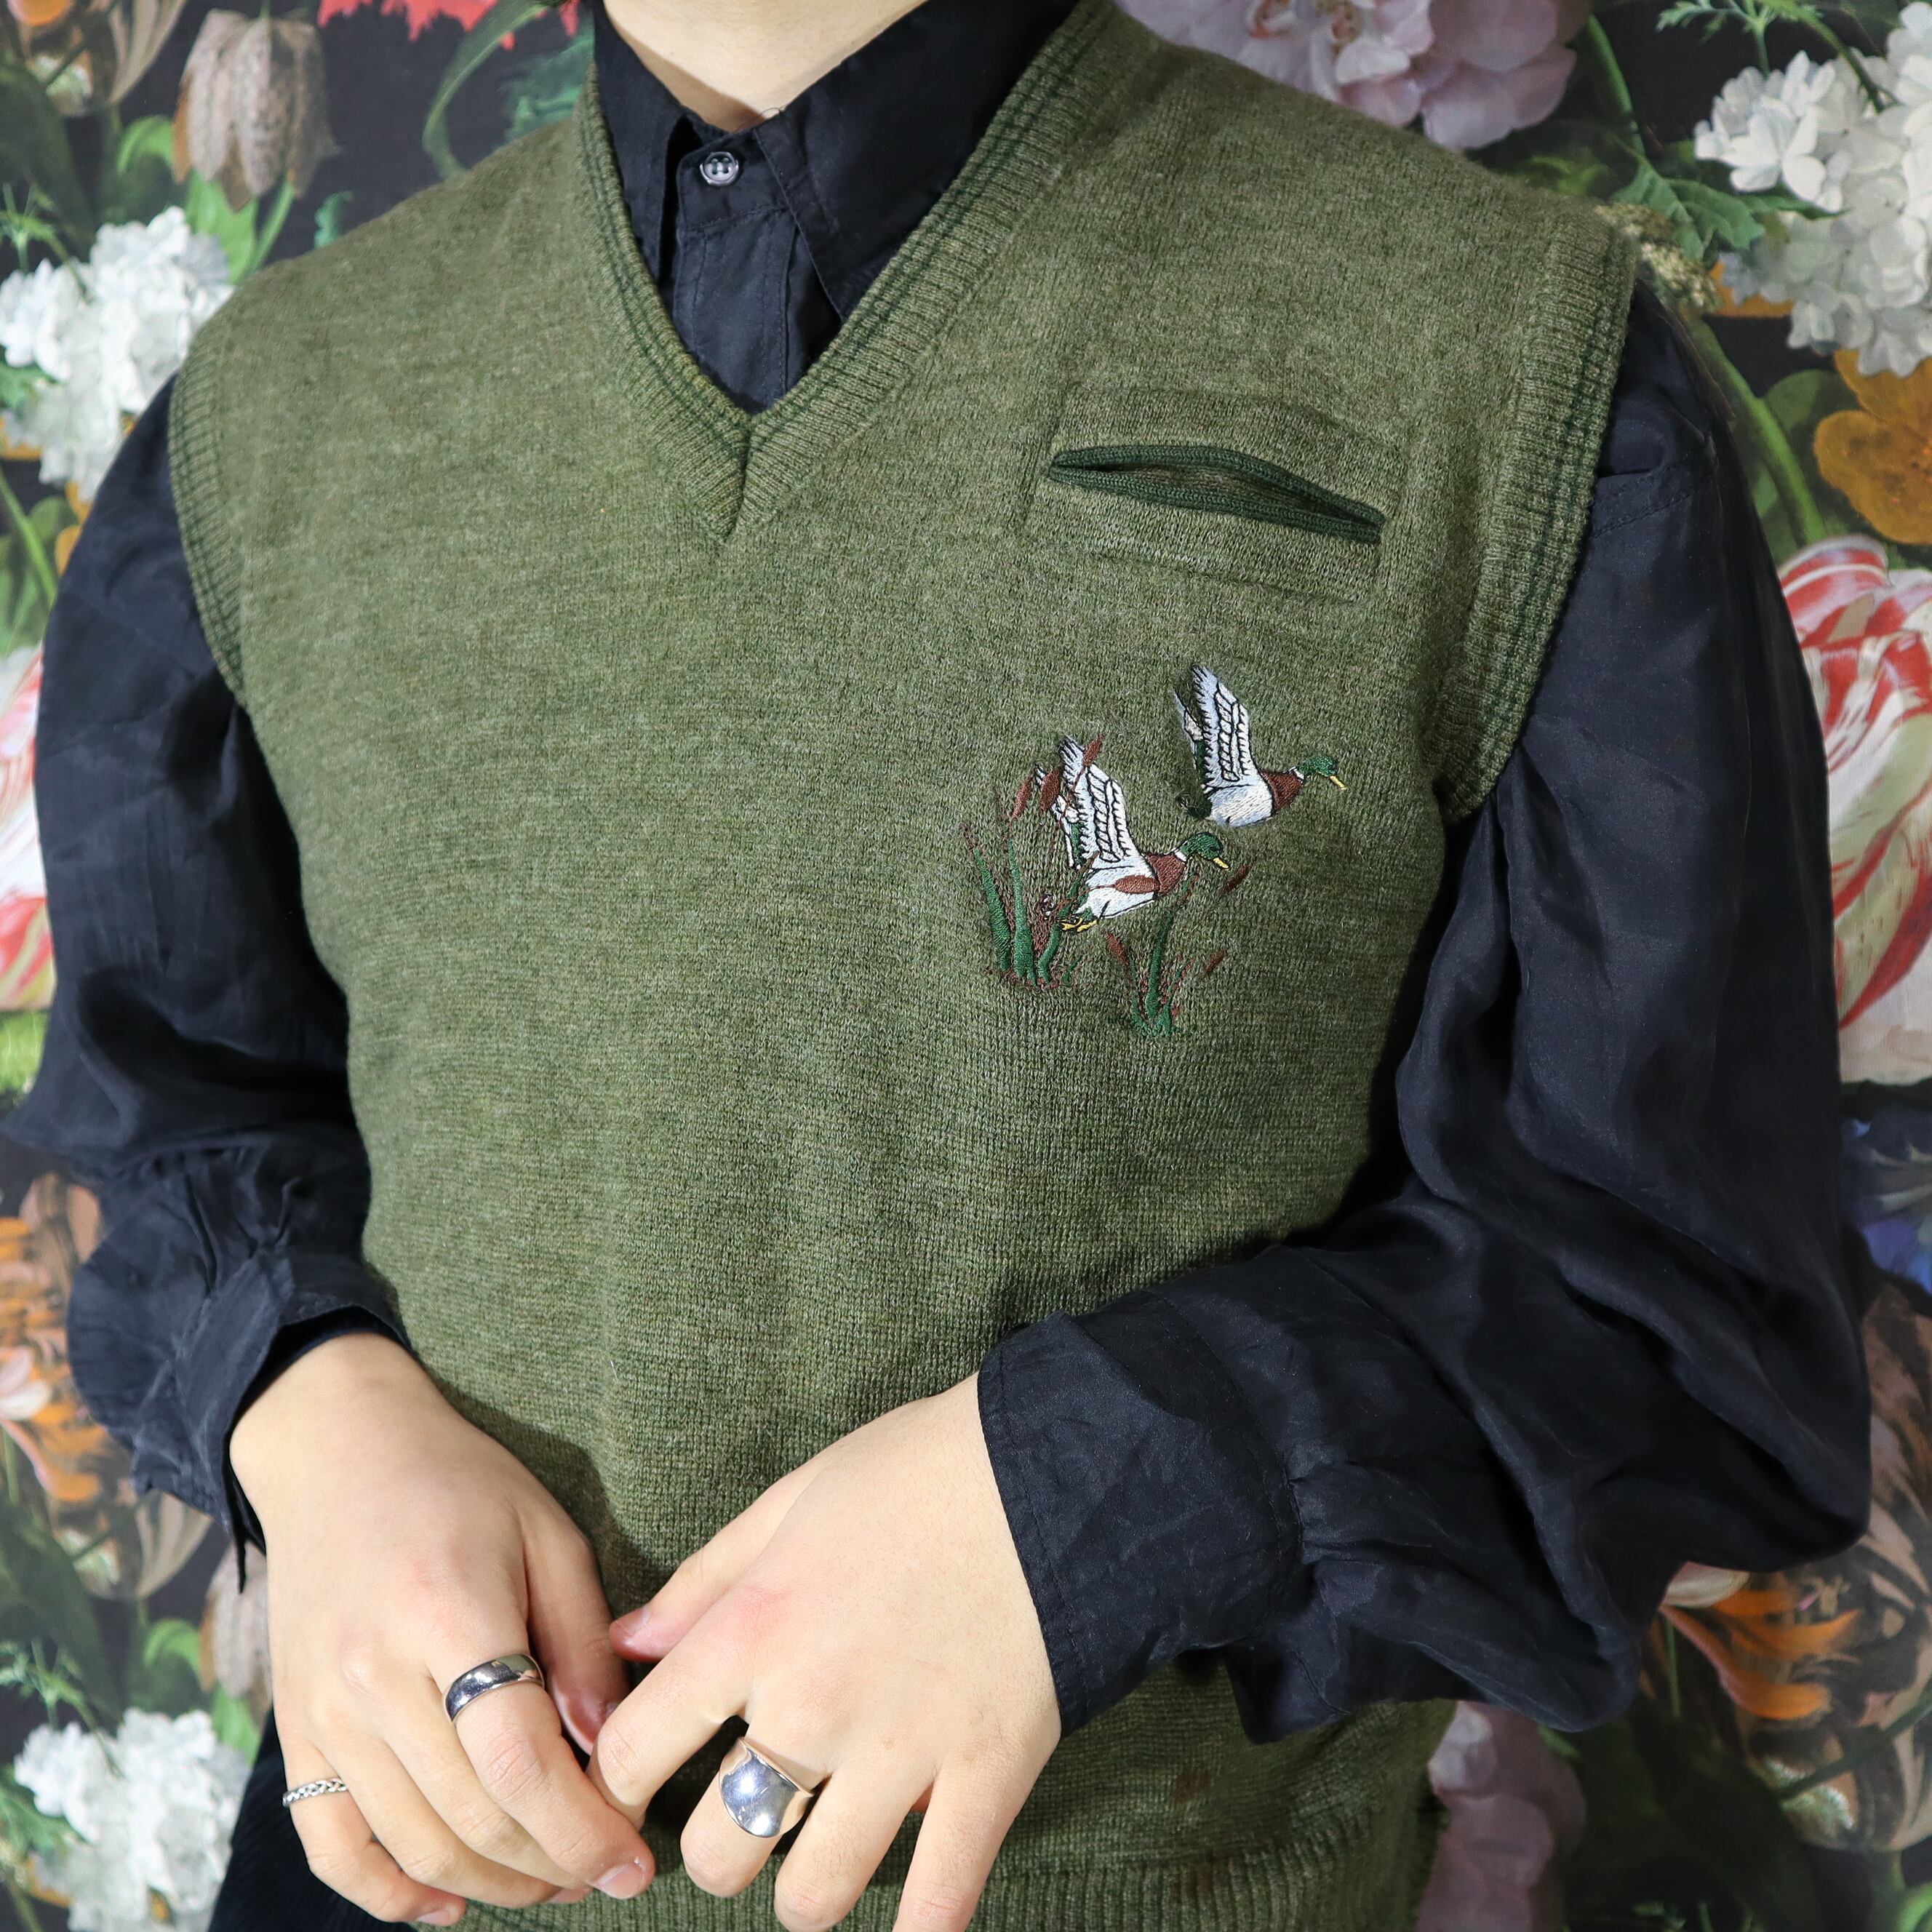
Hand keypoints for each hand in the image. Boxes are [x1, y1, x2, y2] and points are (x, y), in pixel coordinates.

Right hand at [230, 1331, 654, 1922]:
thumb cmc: (460, 1483)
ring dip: (490, 1884)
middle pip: (471, 1815)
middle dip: (551, 1863)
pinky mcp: (295, 1730)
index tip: (634, 1861)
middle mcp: (375, 1675)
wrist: (337, 1450)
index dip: (583, 1828)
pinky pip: (332, 1843)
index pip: (518, 1763)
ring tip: (553, 1882)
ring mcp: (323, 1711)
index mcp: (449, 1613)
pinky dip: (388, 1892)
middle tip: (605, 1873)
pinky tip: (447, 1905)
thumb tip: (613, 1748)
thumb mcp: (548, 1534)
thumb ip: (582, 1644)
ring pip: (412, 1843)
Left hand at [589, 1374, 1059, 1931]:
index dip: (618, 1781)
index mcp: (756, 1630)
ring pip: (815, 1895)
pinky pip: (939, 1901)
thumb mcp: (793, 1499)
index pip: (637, 1750)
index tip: (633, 1785)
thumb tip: (628, 1642)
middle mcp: (814, 1707)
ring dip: (805, 1891)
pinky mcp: (986, 1777)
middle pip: (719, 1850)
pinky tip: (908, 1926)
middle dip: (717, 1849)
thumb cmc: (919, 1469)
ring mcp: (902, 1754)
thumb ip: (706, 1579)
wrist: (1057, 1468)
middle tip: (741, 1820)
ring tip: (818, 1859)